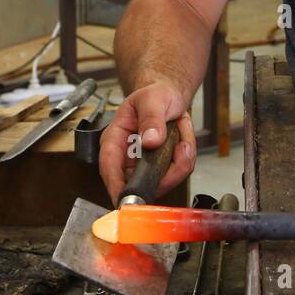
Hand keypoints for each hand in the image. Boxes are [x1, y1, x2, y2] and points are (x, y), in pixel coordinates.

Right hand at [99, 81, 195, 204]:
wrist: (169, 96)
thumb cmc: (155, 96)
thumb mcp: (152, 99)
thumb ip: (151, 118)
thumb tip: (150, 140)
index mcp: (115, 139)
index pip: (109, 167)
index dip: (116, 185)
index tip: (126, 198)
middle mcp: (126, 157)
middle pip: (140, 181)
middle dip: (167, 171)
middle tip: (182, 147)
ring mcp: (143, 165)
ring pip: (162, 180)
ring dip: (180, 159)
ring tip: (182, 132)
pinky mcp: (160, 168)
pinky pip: (176, 173)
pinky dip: (186, 156)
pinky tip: (183, 138)